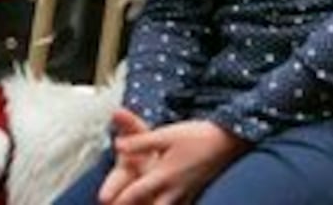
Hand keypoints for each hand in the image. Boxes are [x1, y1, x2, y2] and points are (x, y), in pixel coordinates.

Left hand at [102, 117, 247, 204]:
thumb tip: (116, 146)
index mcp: (162, 175)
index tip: (105, 202)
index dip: (118, 200)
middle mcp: (172, 190)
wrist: (227, 141)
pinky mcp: (194, 194)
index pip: (134, 193)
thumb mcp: (165, 135)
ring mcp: (185, 195)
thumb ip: (140, 142)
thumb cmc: (196, 136)